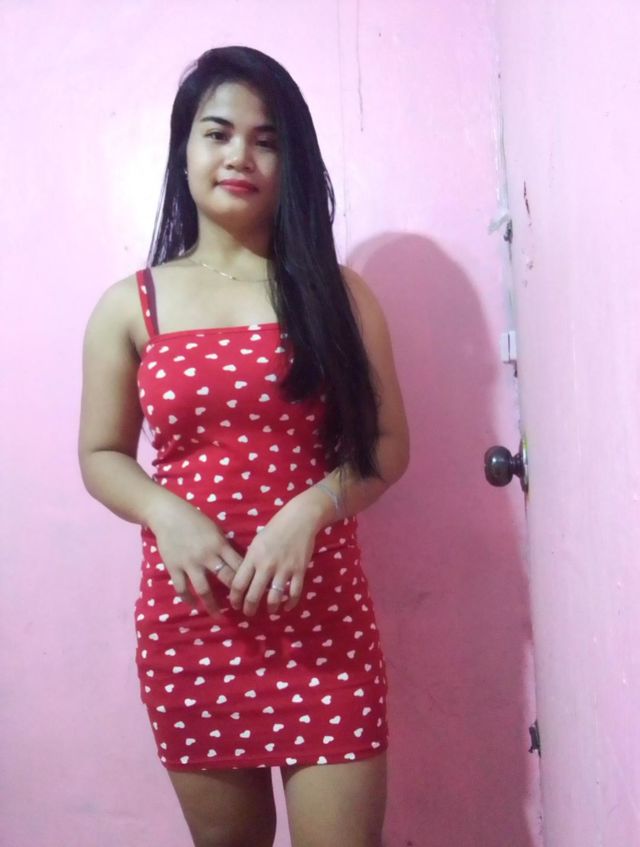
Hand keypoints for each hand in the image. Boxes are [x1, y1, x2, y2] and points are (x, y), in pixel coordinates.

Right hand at [148, 492, 243, 616]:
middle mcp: (207, 556)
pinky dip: (188, 599)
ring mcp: (189, 563)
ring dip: (212, 605)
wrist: (168, 515)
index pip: (238, 565)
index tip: (252, 590)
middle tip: (241, 607)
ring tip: (218, 616)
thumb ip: (224, 546)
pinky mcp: (174, 567)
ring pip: (204, 589)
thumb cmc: (195, 520)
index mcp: (220, 544)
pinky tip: (194, 605)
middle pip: (226, 579)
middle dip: (235, 594)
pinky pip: (182, 588)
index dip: (247, 579)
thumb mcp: (215, 530)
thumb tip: (238, 563)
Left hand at [228, 493, 323, 616]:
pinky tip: (287, 606)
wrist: (299, 519)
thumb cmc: (275, 528)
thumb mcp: (256, 542)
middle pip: (253, 595)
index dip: (235, 598)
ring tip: (270, 610)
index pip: (238, 584)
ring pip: (274, 598)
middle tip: (249, 613)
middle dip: (249, 608)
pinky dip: (290, 603)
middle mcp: (266, 565)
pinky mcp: (299, 570)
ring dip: (270, 608)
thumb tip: (244, 579)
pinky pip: (294, 593)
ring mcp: (284, 569)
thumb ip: (250, 561)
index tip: (235, 604)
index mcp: (253, 557)